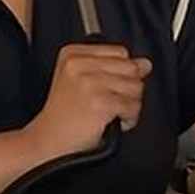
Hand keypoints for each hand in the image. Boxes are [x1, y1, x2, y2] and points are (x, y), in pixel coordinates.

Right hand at [24, 43, 152, 158]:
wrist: (49, 141)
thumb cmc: (64, 115)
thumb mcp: (79, 80)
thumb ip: (112, 67)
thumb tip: (145, 63)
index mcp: (73, 54)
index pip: (121, 52)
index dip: (121, 72)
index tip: (106, 87)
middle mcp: (80, 64)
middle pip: (131, 68)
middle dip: (127, 89)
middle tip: (107, 102)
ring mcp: (90, 83)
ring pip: (136, 87)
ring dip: (128, 105)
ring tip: (107, 113)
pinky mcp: (101, 102)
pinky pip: (133, 106)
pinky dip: (128, 119)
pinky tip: (111, 122)